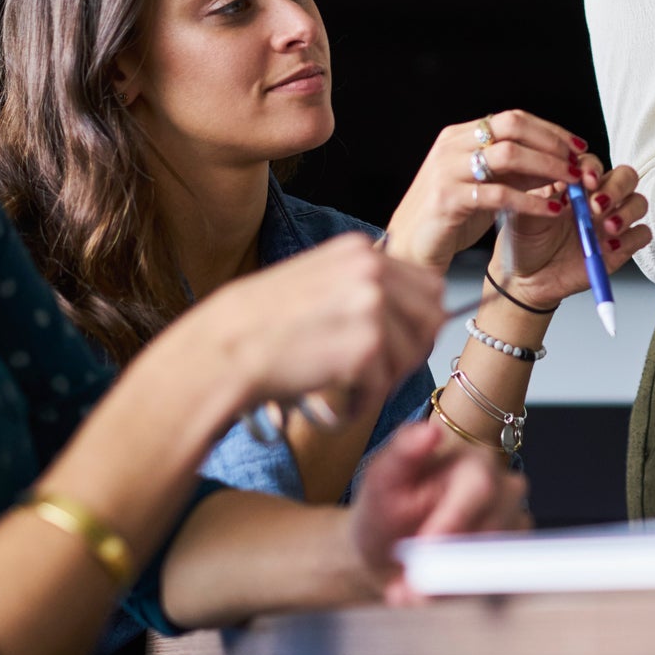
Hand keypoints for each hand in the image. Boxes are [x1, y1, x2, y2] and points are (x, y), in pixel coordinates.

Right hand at [179, 233, 442, 422]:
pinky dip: (361, 404)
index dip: (417, 323)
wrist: (223, 347)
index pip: (429, 286)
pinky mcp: (366, 346)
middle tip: (375, 374)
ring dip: (382, 382)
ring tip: (346, 386)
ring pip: (411, 356)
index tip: (393, 345)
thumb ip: (363, 287)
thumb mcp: (318, 282)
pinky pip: (384, 387)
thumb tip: (413, 311)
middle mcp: (372, 269)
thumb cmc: (261, 324)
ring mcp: (371, 305)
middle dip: (410, 353)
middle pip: (431, 320)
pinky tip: (334, 400)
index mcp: (361, 251)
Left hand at [349, 421, 529, 603]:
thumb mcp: (380, 477)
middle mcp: (503, 487)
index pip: (481, 489)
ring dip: (450, 583)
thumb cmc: (384, 507)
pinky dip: (459, 592)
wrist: (385, 547)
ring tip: (410, 586)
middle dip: (448, 562)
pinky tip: (431, 588)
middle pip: (496, 528)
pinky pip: (497, 581)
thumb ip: (402, 451)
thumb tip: (428, 431)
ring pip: (497, 560)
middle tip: (409, 581)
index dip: (453, 522)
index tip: (423, 548)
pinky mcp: (511, 555)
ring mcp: (513, 522)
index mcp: (475, 459)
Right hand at [383, 109, 586, 269]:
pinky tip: (551, 209)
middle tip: (577, 163)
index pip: (512, 118)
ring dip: (547, 167)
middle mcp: (451, 146)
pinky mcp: (447, 199)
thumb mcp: (483, 185)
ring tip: (571, 183)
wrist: (411, 248)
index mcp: (460, 136)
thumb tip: (558, 161)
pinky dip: (531, 200)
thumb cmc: (449, 216)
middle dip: (551, 143)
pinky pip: (499, 194)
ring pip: (508, 154)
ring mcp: (447, 170)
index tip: (577, 146)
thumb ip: (514, 170)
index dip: (549, 130)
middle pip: (512, 127)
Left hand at [496, 158, 651, 310]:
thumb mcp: (524, 212)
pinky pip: (642, 234)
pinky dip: (631, 237)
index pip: (593, 163)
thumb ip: (541, 194)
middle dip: (616, 187)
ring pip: (639, 202)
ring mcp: (611, 222)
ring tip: (606, 227)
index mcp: (574, 185)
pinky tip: (609, 246)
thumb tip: (560, 176)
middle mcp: (597, 199)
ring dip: (627, 211)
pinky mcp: (621, 247)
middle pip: (626, 177)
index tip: (585, 180)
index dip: (593, 167)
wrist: (527, 278)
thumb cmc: (524, 241)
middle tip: (598, 205)